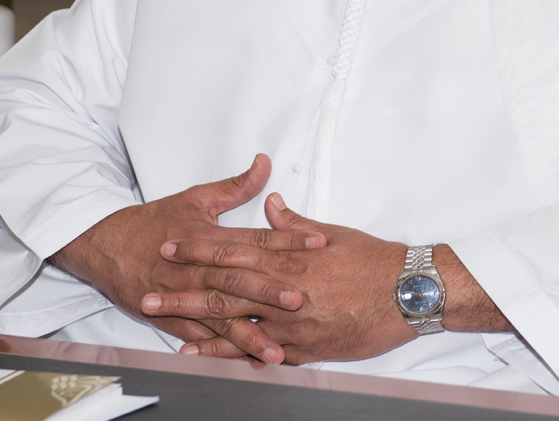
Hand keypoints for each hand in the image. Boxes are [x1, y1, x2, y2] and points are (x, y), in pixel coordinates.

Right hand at [50, 154, 328, 363]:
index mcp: (207, 238)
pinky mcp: (170, 317)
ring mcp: (183, 295)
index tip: (317, 242)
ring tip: (277, 348)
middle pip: (238, 280)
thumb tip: (265, 164)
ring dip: (248, 333)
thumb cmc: (153, 221)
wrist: (104, 245)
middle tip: (300, 299)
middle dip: (269, 291)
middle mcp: (197, 269)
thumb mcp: (195, 198)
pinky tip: (240, 360)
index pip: (254, 239)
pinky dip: (218, 350)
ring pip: (220, 316)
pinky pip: (198, 337)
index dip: (287, 240)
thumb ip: (235, 186)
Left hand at [140, 192, 417, 363]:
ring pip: (233, 321)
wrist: (409, 292)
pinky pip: (257, 350)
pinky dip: (227, 353)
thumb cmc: (376, 262)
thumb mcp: (334, 233)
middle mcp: (285, 288)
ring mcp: (291, 320)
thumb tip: (270, 204)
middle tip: (148, 290)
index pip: (234, 249)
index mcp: (290, 256)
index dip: (199, 248)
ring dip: (195, 322)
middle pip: (224, 286)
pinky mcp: (304, 347)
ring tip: (163, 324)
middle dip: (183, 287)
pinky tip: (202, 354)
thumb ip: (295, 223)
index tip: (171, 245)